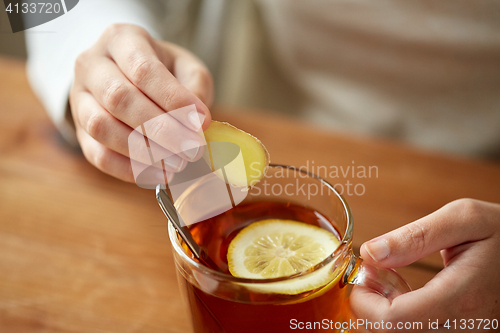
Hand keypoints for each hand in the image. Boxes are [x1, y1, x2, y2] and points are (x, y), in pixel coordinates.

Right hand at [70, 24, 212, 181]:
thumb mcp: (185, 67)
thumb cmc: (162, 71)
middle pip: (119, 98)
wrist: (127, 77)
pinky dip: (129, 169)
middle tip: (192, 149)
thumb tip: (198, 122)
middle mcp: (92, 65)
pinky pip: (97, 155)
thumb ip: (195, 87)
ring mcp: (79, 99)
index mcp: (121, 39)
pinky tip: (159, 174)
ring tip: (178, 164)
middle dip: (161, 129)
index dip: (174, 99)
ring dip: (144, 151)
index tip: (202, 122)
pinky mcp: (79, 132)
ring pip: (102, 127)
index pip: (143, 69)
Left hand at [350, 198, 499, 331]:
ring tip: (391, 279)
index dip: (365, 300)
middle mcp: (462, 327)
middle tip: (376, 274)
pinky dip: (399, 317)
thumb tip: (371, 253)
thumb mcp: (464, 219)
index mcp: (460, 298)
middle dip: (370, 306)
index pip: (391, 322)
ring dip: (383, 312)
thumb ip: (416, 236)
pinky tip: (404, 293)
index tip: (368, 272)